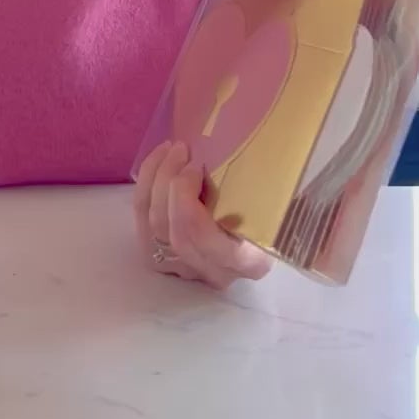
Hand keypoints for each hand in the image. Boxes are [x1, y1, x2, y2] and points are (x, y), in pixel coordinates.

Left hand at [133, 141, 272, 290]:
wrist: (258, 236)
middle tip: (181, 149)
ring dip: (154, 181)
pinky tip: (157, 162)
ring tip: (170, 150)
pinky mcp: (162, 260)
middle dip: (168, 182)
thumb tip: (250, 145)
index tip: (196, 165)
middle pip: (174, 232)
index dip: (186, 198)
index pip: (201, 238)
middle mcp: (215, 272)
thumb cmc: (273, 213)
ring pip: (152, 228)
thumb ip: (258, 189)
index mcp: (248, 262)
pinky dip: (145, 189)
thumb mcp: (276, 205)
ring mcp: (185, 270)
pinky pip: (142, 225)